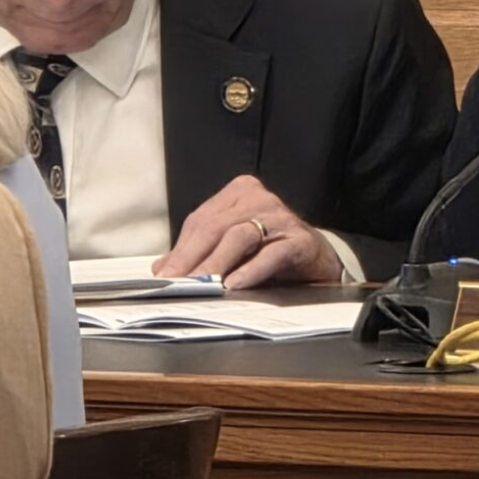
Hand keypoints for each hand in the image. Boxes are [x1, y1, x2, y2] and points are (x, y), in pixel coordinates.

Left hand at [153, 174, 343, 291]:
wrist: (315, 259)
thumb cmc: (268, 251)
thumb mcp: (229, 248)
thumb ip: (198, 253)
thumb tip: (163, 269)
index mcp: (238, 193)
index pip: (200, 220)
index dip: (180, 251)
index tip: (165, 276)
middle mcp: (260, 199)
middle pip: (216, 227)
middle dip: (193, 258)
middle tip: (177, 284)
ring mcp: (281, 217)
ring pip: (240, 236)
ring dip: (217, 264)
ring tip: (202, 285)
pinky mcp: (301, 240)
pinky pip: (272, 254)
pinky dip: (252, 270)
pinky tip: (236, 284)